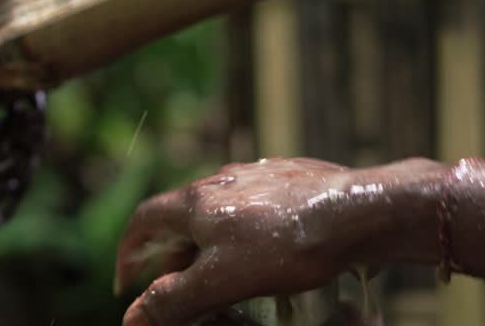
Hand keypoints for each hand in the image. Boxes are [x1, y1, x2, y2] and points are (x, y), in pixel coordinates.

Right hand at [114, 158, 440, 325]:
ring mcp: (256, 174)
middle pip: (180, 218)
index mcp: (195, 201)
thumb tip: (131, 317)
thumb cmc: (287, 246)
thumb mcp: (222, 281)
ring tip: (225, 274)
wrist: (357, 210)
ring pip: (219, 211)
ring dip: (210, 242)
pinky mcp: (288, 176)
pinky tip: (268, 250)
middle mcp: (220, 178)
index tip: (127, 283)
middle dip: (173, 256)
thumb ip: (173, 300)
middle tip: (181, 291)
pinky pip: (254, 204)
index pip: (143, 220)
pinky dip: (245, 230)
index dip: (129, 252)